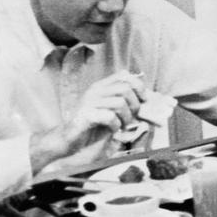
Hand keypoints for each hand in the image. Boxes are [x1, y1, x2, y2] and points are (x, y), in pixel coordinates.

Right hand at [29, 71, 145, 170]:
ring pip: (120, 102)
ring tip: (122, 125)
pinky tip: (113, 129)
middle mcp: (95, 91)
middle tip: (131, 118)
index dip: (138, 86)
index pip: (124, 75)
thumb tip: (147, 97)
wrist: (70, 140)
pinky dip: (116, 125)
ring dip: (126, 117)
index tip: (143, 100)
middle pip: (126, 89)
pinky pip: (109, 116)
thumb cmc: (93, 126)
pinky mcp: (86, 115)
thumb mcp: (111, 110)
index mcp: (101, 86)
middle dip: (134, 105)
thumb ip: (125, 100)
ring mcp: (89, 102)